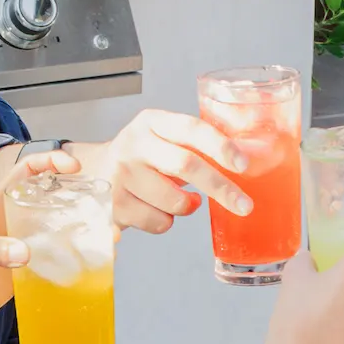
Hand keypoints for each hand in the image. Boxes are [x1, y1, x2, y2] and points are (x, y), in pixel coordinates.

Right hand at [62, 109, 247, 234]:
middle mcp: (134, 145)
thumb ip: (198, 145)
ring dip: (188, 206)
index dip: (220, 146)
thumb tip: (250, 158)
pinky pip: (159, 222)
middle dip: (220, 188)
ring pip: (175, 201)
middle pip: (186, 164)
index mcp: (153, 122)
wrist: (92, 172)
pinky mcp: (116, 205)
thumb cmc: (143, 157)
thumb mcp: (164, 138)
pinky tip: (155, 207)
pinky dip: (167, 221)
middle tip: (243, 205)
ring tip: (180, 198)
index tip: (243, 164)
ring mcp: (122, 176)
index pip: (191, 129)